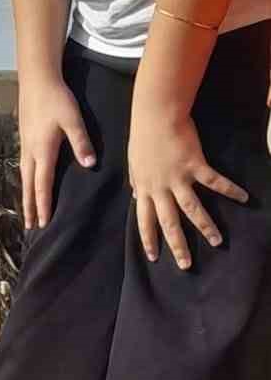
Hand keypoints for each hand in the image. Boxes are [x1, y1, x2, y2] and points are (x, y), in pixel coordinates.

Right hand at [18, 74, 96, 228]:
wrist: (37, 80)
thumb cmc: (57, 99)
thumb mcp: (73, 119)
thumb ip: (81, 142)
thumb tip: (89, 165)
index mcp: (43, 150)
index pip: (42, 184)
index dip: (43, 204)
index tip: (44, 222)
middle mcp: (31, 151)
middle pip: (28, 185)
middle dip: (30, 206)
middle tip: (31, 225)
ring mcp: (25, 145)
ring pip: (23, 176)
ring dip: (25, 195)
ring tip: (27, 210)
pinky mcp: (25, 138)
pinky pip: (23, 167)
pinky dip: (25, 181)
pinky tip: (28, 181)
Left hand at [128, 105, 246, 269]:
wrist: (155, 115)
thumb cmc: (144, 137)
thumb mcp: (135, 163)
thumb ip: (138, 182)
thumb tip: (136, 196)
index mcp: (145, 188)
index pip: (145, 220)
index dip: (149, 239)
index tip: (153, 257)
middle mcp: (160, 187)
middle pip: (169, 222)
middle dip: (177, 245)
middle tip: (185, 264)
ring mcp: (178, 177)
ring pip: (192, 209)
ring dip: (206, 227)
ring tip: (217, 241)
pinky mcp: (195, 165)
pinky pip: (215, 182)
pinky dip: (230, 190)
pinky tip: (244, 198)